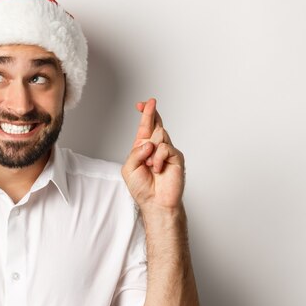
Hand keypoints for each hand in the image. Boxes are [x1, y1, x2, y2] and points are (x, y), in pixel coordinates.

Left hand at [122, 98, 184, 215]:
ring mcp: (167, 152)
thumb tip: (149, 143)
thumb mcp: (129, 169)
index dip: (145, 114)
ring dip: (150, 151)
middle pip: (155, 125)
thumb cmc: (142, 188)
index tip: (142, 103)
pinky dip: (158, 159)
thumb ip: (135, 153)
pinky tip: (157, 169)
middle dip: (149, 113)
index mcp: (143, 148)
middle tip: (148, 103)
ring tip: (150, 166)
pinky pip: (165, 148)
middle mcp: (156, 147)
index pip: (145, 127)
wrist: (156, 202)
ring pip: (159, 135)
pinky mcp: (176, 157)